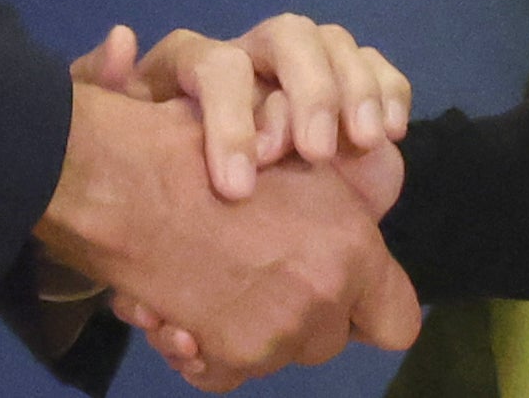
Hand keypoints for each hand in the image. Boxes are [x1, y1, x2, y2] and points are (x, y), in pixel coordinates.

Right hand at [112, 138, 406, 387]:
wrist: (131, 184)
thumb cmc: (210, 152)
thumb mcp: (294, 164)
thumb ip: (337, 215)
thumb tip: (348, 254)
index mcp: (352, 250)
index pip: (398, 322)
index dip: (372, 309)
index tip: (347, 294)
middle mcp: (323, 301)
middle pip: (333, 338)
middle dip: (307, 311)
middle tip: (265, 270)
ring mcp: (275, 336)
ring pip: (282, 353)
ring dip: (256, 328)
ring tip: (216, 281)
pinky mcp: (227, 358)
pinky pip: (231, 375)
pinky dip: (211, 353)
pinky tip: (187, 315)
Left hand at [127, 14, 412, 199]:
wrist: (216, 223)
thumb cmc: (156, 182)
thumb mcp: (116, 148)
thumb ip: (103, 96)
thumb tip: (120, 38)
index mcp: (196, 68)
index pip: (216, 64)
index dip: (229, 117)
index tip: (235, 188)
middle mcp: (253, 57)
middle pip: (287, 35)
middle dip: (306, 89)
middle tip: (312, 152)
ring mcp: (305, 70)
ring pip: (334, 43)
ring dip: (352, 87)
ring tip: (362, 141)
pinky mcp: (351, 94)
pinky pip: (376, 66)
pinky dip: (388, 88)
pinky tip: (388, 131)